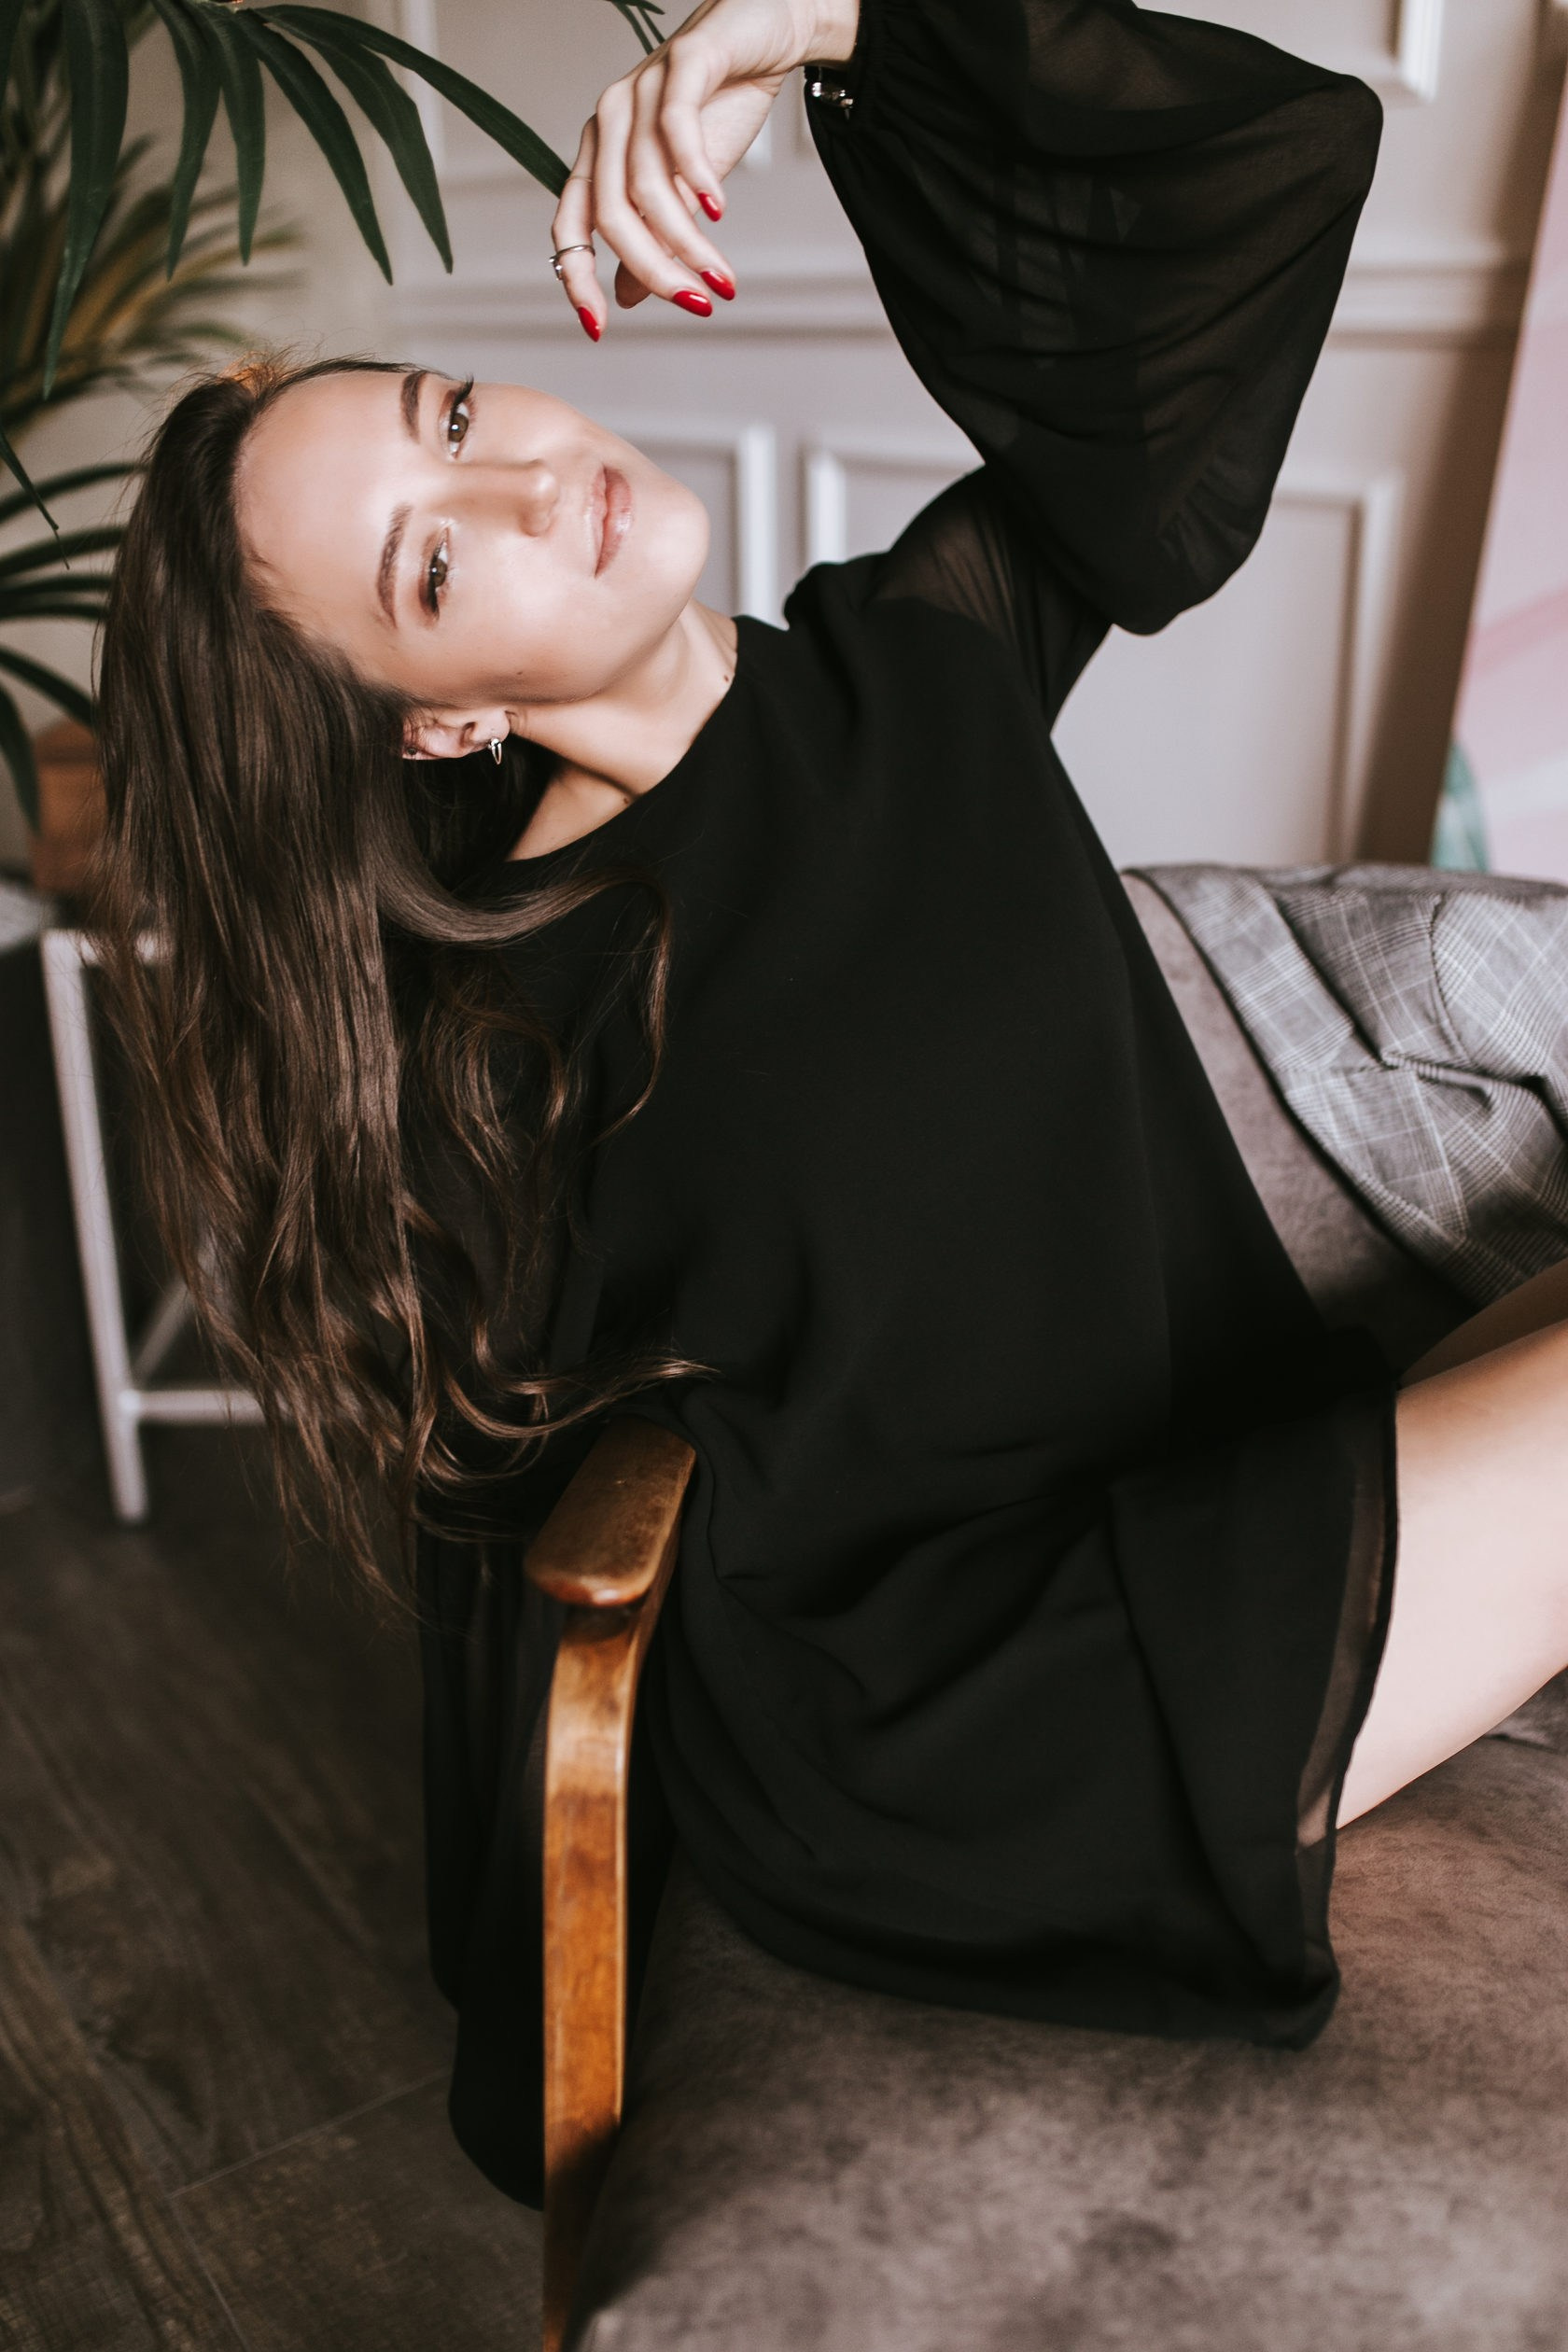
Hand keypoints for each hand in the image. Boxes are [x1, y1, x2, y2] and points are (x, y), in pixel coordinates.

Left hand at [551, 0, 857, 333]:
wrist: (768, 33)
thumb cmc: (723, 107)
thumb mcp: (686, 188)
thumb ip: (656, 237)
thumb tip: (628, 299)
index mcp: (600, 153)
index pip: (571, 224)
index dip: (577, 277)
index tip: (599, 329)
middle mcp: (609, 121)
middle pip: (613, 214)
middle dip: (654, 270)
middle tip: (697, 304)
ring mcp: (641, 88)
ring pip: (647, 183)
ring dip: (687, 240)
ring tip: (722, 277)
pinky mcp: (683, 61)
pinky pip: (677, 128)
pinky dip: (696, 174)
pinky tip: (719, 210)